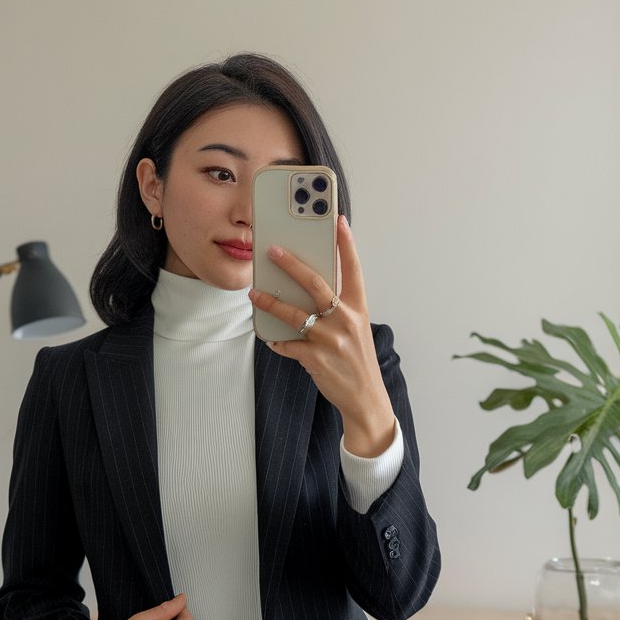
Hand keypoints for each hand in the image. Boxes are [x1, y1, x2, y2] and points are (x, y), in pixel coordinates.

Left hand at [248, 216, 395, 456]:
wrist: (365, 398)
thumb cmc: (357, 360)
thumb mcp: (356, 329)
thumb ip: (338, 308)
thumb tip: (307, 289)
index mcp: (358, 309)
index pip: (353, 270)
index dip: (346, 244)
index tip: (337, 220)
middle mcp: (346, 320)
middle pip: (316, 284)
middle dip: (292, 264)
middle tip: (273, 250)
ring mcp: (330, 339)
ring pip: (294, 313)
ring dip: (271, 302)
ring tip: (255, 294)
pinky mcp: (315, 358)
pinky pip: (288, 344)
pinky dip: (276, 340)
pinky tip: (269, 336)